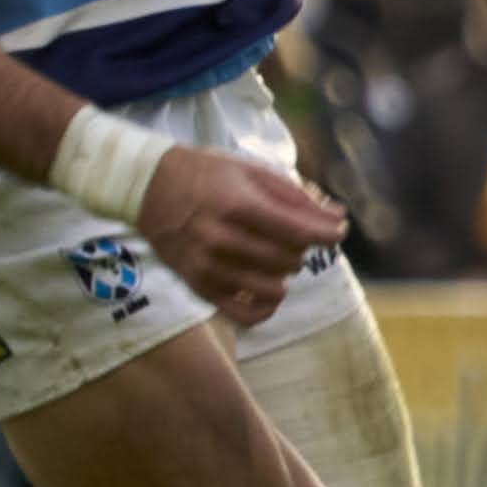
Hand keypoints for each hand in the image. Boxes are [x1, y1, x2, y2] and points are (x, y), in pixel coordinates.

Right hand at [137, 143, 350, 326]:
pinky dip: (266, 305)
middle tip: (293, 235)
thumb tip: (338, 216)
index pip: (298, 232)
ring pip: (272, 288)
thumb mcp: (252, 172)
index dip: (327, 234)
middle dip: (302, 249)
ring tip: (277, 257)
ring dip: (285, 274)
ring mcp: (207, 266)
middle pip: (288, 260)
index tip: (338, 231)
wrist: (147, 186)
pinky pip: (244, 313)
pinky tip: (269, 287)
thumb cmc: (206, 174)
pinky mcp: (197, 285)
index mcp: (237, 205)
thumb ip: (296, 196)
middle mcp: (221, 239)